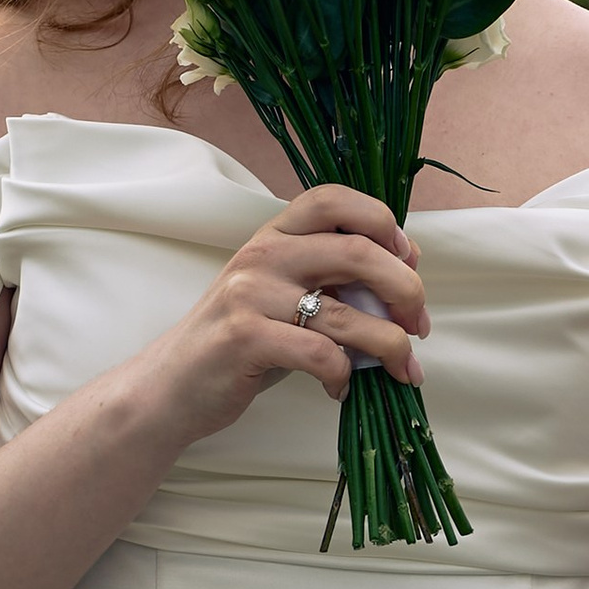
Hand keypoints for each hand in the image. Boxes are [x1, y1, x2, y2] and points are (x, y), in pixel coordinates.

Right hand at [141, 184, 429, 443]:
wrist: (169, 387)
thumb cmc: (239, 343)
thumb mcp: (280, 296)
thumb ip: (329, 278)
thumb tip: (405, 273)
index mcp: (273, 236)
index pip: (332, 200)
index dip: (381, 220)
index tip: (408, 258)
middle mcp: (262, 256)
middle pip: (357, 251)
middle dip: (405, 289)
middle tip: (419, 324)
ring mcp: (250, 295)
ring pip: (348, 313)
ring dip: (391, 346)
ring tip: (402, 369)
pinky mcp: (244, 338)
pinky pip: (321, 354)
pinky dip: (345, 376)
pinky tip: (341, 388)